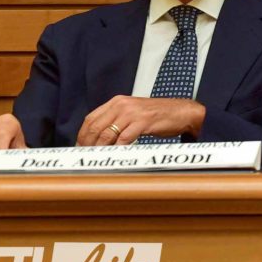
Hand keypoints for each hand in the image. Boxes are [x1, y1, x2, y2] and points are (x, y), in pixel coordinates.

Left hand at [77, 96, 205, 145]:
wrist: (181, 112)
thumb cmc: (158, 115)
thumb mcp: (133, 112)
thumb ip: (117, 120)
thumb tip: (100, 138)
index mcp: (117, 102)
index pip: (91, 118)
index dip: (82, 135)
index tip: (79, 148)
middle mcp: (122, 105)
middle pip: (95, 127)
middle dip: (87, 144)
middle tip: (85, 157)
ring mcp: (132, 113)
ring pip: (107, 134)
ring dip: (100, 149)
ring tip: (97, 159)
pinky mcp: (142, 122)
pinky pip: (123, 139)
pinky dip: (116, 150)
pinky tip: (115, 156)